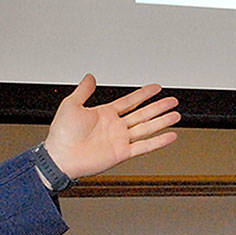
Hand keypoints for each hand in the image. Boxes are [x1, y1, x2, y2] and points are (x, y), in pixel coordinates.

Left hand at [42, 75, 178, 179]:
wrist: (60, 157)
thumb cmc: (62, 135)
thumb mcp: (71, 105)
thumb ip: (83, 90)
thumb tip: (89, 77)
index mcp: (105, 114)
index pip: (130, 101)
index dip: (143, 94)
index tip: (156, 88)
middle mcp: (115, 127)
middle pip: (143, 113)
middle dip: (159, 107)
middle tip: (172, 101)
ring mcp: (120, 140)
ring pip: (147, 128)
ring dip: (162, 121)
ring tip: (176, 115)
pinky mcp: (122, 153)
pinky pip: (144, 146)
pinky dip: (158, 142)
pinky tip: (170, 136)